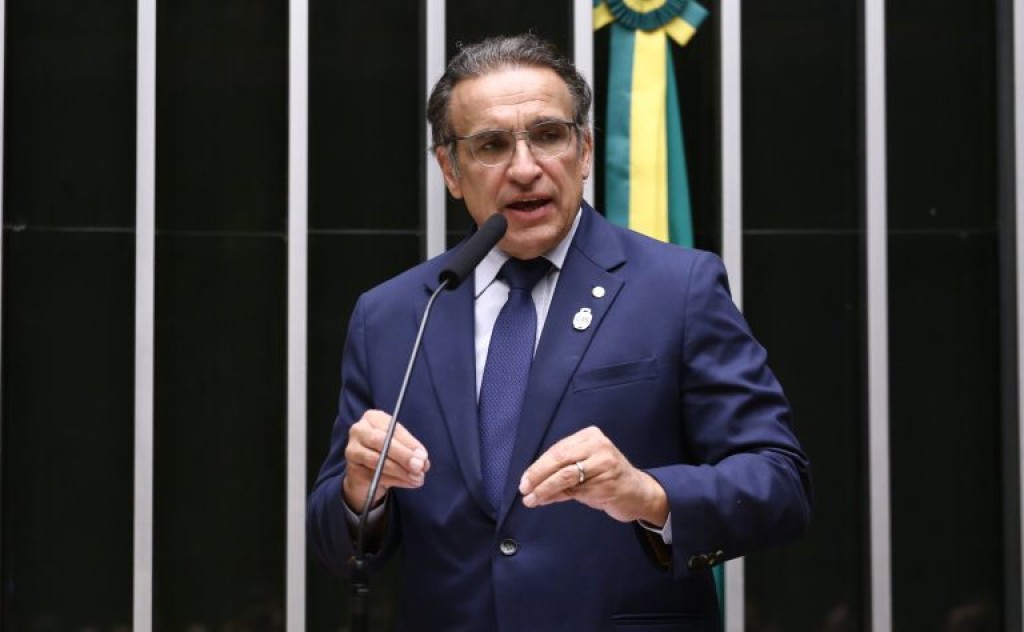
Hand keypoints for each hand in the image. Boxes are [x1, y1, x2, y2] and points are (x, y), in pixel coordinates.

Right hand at [342, 409, 429, 511]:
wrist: (366, 474)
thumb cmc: (387, 453)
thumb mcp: (401, 446)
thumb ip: (412, 450)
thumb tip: (422, 460)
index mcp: (373, 418)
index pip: (392, 428)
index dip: (409, 443)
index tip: (423, 456)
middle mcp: (359, 430)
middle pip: (381, 441)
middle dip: (403, 455)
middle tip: (419, 466)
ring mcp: (353, 450)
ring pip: (377, 460)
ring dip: (400, 471)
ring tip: (417, 478)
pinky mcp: (352, 469)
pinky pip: (375, 476)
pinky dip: (394, 480)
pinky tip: (407, 482)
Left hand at [517, 426, 667, 525]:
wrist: (639, 493)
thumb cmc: (607, 477)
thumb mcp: (585, 467)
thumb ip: (561, 471)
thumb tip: (531, 484)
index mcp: (590, 436)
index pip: (558, 449)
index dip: (538, 466)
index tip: (524, 480)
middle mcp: (598, 446)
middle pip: (560, 459)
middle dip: (538, 476)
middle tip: (524, 489)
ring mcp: (605, 464)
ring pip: (566, 477)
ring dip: (545, 490)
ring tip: (531, 500)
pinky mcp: (607, 484)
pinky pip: (576, 492)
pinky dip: (558, 497)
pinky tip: (548, 501)